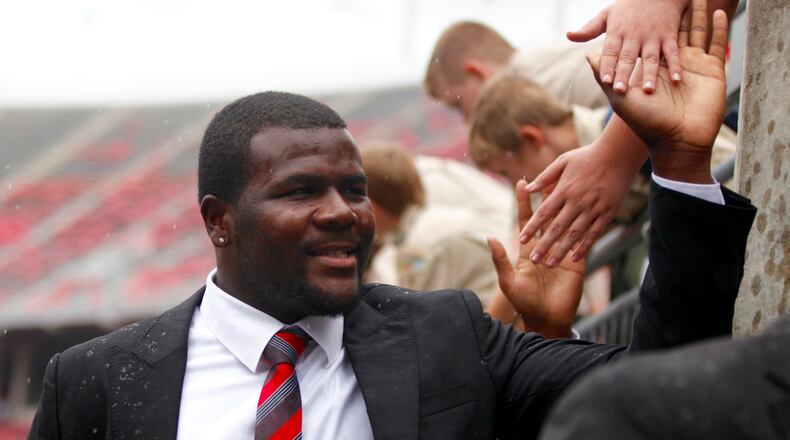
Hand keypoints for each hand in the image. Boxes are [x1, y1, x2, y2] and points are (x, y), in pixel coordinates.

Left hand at [487, 180, 584, 337]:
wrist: (545, 320)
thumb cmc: (524, 301)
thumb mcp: (509, 280)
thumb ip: (501, 259)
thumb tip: (489, 237)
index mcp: (527, 249)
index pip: (526, 220)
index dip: (523, 202)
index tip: (521, 183)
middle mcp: (544, 247)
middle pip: (547, 217)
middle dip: (546, 197)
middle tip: (548, 175)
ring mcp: (561, 253)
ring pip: (564, 224)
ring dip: (565, 206)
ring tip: (568, 186)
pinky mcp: (576, 262)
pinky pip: (580, 242)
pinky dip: (582, 227)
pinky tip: (587, 211)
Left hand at [520, 135, 643, 264]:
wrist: (621, 152)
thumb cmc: (588, 155)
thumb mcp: (564, 160)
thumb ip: (546, 177)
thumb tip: (528, 189)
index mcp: (564, 189)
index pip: (543, 213)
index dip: (532, 227)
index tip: (521, 240)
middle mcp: (577, 201)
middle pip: (557, 228)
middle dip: (544, 245)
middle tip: (534, 260)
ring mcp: (594, 208)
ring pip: (575, 234)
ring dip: (562, 250)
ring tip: (550, 264)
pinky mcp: (608, 213)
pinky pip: (595, 233)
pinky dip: (585, 246)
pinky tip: (575, 256)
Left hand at [568, 0, 686, 93]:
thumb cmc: (628, 6)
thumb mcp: (607, 14)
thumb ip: (589, 29)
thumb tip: (568, 35)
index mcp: (618, 32)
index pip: (610, 52)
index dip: (607, 66)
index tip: (605, 81)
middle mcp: (635, 36)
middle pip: (629, 57)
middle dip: (624, 74)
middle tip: (621, 91)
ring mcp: (653, 37)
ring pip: (651, 58)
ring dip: (650, 74)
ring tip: (648, 90)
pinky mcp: (669, 36)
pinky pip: (673, 53)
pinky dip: (676, 66)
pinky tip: (677, 80)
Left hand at [589, 0, 728, 181]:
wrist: (677, 141)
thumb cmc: (646, 122)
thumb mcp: (620, 96)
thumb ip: (604, 73)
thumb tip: (586, 54)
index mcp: (651, 71)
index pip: (649, 42)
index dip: (648, 24)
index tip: (645, 3)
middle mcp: (672, 68)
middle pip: (674, 34)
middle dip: (676, 14)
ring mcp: (693, 68)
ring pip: (696, 34)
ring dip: (698, 14)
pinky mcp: (712, 71)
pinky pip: (717, 45)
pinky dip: (719, 28)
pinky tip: (720, 12)